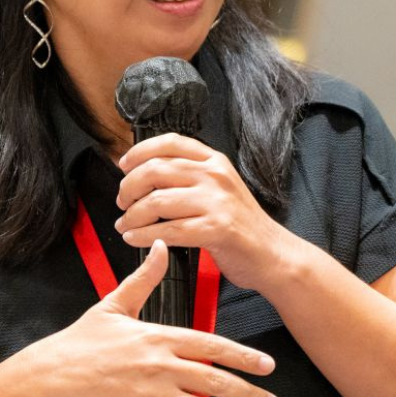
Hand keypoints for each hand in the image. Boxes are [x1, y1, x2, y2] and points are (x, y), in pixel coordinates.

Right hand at [37, 241, 280, 396]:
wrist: (49, 379)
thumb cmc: (80, 343)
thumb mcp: (113, 304)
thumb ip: (144, 279)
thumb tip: (160, 246)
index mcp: (158, 337)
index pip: (211, 346)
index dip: (243, 356)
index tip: (267, 365)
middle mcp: (159, 367)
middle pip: (215, 382)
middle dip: (249, 395)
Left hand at [115, 133, 286, 291]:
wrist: (273, 254)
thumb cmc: (242, 225)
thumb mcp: (219, 188)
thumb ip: (189, 177)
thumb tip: (144, 175)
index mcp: (214, 161)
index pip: (170, 142)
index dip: (139, 152)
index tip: (123, 165)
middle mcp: (215, 176)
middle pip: (155, 170)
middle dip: (129, 187)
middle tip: (122, 203)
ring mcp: (216, 201)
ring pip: (156, 201)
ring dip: (132, 216)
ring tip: (126, 225)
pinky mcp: (216, 228)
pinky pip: (167, 230)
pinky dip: (143, 235)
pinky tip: (136, 239)